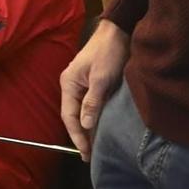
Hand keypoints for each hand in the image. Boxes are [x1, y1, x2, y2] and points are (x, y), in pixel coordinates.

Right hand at [60, 20, 128, 157]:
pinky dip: (94, 119)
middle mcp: (72, 86)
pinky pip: (90, 106)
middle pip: (73, 116)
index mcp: (69, 84)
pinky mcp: (92, 84)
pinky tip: (100, 128)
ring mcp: (81, 85)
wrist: (119, 31)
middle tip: (89, 156)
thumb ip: (92, 102)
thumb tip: (85, 126)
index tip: (85, 153)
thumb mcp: (101, 78)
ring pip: (82, 112)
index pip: (69, 116)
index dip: (77, 136)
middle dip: (80, 136)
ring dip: (87, 129)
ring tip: (94, 147)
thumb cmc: (109, 52)